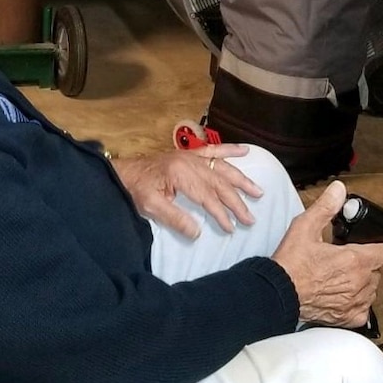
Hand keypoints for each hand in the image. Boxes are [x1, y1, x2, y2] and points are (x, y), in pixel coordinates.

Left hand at [113, 144, 262, 239]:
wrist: (124, 172)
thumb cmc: (137, 191)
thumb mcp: (151, 208)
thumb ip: (175, 219)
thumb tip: (198, 232)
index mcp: (180, 174)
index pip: (207, 197)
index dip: (221, 214)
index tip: (231, 228)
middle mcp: (190, 162)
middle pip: (220, 183)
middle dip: (237, 202)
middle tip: (250, 218)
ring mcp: (191, 156)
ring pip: (222, 168)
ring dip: (241, 180)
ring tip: (258, 191)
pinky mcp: (190, 154)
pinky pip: (214, 150)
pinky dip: (230, 149)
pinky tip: (245, 150)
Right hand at [272, 181, 382, 328]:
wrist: (278, 293)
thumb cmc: (291, 264)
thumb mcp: (306, 227)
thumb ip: (326, 207)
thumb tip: (339, 191)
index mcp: (355, 260)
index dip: (378, 246)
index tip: (370, 246)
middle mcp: (360, 282)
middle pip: (377, 271)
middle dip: (366, 264)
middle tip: (347, 259)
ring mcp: (355, 302)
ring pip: (371, 290)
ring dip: (362, 283)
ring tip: (342, 276)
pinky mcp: (348, 318)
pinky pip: (363, 310)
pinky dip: (356, 303)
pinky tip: (342, 295)